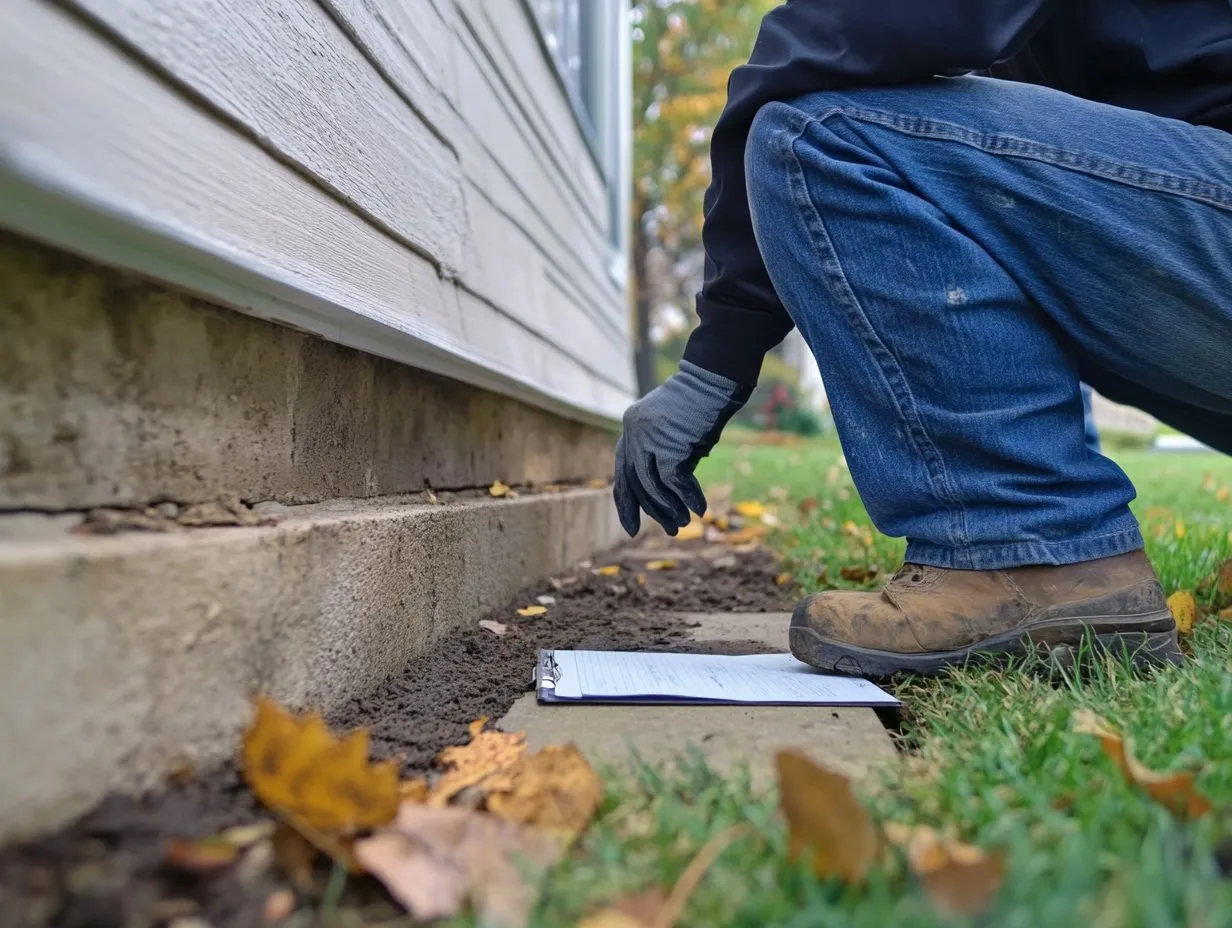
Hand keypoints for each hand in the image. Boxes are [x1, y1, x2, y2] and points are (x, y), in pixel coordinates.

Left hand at [614, 360, 750, 535]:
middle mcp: (632, 433)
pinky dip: (687, 497)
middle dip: (652, 511)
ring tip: (684, 524)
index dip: (627, 502)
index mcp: (631, 428)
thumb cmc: (702, 402)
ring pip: (653, 486)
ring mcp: (647, 438)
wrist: (713, 378)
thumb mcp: (676, 430)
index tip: (631, 527)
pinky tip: (699, 510)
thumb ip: (667, 453)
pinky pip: (674, 481)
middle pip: (635, 483)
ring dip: (670, 508)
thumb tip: (671, 489)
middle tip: (670, 530)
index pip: (623, 472)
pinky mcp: (666, 444)